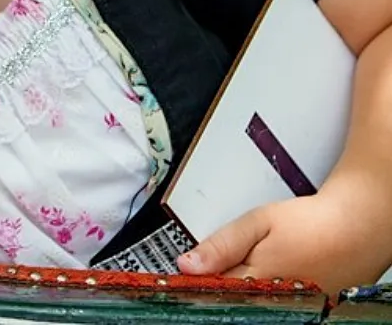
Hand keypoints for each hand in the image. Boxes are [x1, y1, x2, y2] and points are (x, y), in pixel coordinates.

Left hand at [177, 195, 390, 295]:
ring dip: (236, 290)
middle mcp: (272, 303)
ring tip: (240, 269)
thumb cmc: (309, 224)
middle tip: (212, 267)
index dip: (195, 281)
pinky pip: (269, 306)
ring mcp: (288, 310)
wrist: (354, 231)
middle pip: (229, 299)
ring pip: (248, 304)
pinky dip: (257, 294)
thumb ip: (222, 244)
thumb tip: (188, 264)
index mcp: (256, 280)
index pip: (211, 289)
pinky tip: (257, 281)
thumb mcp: (258, 222)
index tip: (181, 274)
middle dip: (215, 284)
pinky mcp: (302, 313)